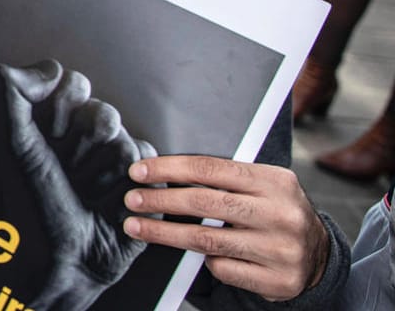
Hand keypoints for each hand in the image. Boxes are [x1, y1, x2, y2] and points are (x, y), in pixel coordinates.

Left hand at [0, 61, 151, 309]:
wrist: (62, 261)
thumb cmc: (31, 205)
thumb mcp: (10, 143)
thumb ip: (12, 91)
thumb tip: (51, 66)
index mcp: (45, 124)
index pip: (72, 83)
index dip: (65, 104)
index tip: (48, 133)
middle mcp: (77, 139)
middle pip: (101, 109)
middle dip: (86, 138)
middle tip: (67, 167)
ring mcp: (107, 160)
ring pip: (126, 135)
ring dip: (105, 165)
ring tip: (86, 191)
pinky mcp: (138, 182)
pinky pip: (149, 159)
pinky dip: (132, 179)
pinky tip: (111, 199)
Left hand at [126, 156, 329, 301]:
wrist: (319, 255)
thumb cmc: (276, 212)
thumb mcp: (262, 186)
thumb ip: (225, 178)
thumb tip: (164, 171)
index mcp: (275, 181)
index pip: (211, 169)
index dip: (169, 169)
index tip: (138, 172)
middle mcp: (281, 214)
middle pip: (205, 203)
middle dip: (160, 201)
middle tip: (131, 200)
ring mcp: (281, 249)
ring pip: (207, 239)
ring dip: (164, 233)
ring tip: (136, 227)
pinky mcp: (277, 280)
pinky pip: (223, 268)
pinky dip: (205, 261)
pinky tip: (193, 255)